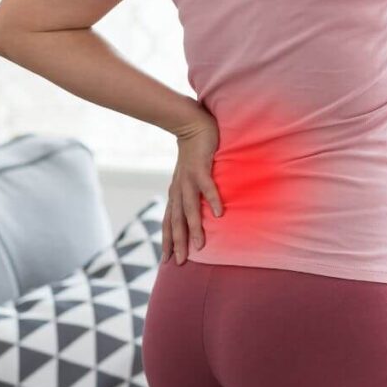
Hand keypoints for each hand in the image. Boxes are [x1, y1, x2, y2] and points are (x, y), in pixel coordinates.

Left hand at [162, 106, 223, 264]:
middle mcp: (179, 189)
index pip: (168, 221)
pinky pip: (207, 186)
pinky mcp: (200, 168)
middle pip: (176, 221)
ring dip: (194, 228)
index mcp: (176, 192)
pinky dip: (212, 200)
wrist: (191, 124)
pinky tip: (219, 213)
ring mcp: (188, 179)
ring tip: (200, 245)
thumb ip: (191, 193)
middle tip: (182, 262)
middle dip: (178, 242)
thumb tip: (198, 211)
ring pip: (189, 208)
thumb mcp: (188, 176)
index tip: (167, 261)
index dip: (167, 240)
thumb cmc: (192, 152)